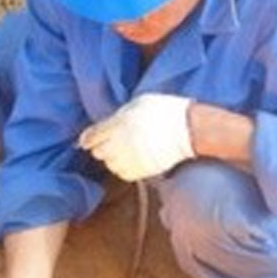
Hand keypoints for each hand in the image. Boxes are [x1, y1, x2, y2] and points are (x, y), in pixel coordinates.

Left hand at [79, 93, 193, 180]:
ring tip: (126, 151)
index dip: (88, 138)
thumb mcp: (139, 102)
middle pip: (98, 152)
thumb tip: (107, 123)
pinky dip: (124, 168)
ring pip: (109, 165)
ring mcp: (130, 158)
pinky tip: (134, 159)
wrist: (190, 129)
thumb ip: (119, 115)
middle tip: (112, 142)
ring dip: (113, 159)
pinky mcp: (140, 171)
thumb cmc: (166, 111)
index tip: (87, 140)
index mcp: (119, 123)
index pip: (92, 136)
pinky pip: (122, 174)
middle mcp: (120, 142)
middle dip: (102, 147)